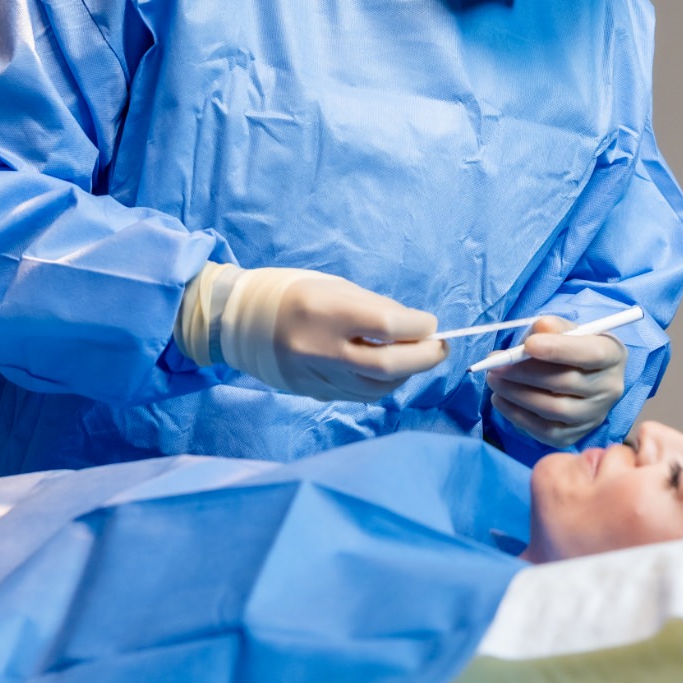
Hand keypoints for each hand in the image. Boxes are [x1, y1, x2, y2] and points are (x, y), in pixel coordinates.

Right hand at [267, 274, 443, 401]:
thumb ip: (375, 308)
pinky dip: (382, 385)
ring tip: (415, 357)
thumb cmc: (295, 293)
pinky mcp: (313, 393)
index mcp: (327, 312)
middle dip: (424, 358)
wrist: (242, 321)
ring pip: (377, 388)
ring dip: (406, 374)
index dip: (419, 326)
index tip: (431, 324)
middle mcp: (321, 348)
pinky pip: (359, 395)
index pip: (387, 326)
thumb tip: (415, 327)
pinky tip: (389, 371)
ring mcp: (316, 376)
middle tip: (441, 347)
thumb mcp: (336, 287)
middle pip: (388, 365)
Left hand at [487, 316, 627, 447]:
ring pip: (554, 409)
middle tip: (496, 365)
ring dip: (517, 394)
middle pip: (566, 383)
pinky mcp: (576, 435)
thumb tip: (539, 331)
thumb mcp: (566, 329)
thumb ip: (553, 327)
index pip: (590, 354)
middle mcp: (610, 388)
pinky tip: (501, 400)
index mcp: (612, 354)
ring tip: (494, 380)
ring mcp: (594, 415)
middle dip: (525, 373)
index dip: (559, 349)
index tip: (528, 344)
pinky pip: (545, 430)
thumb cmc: (571, 346)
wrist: (580, 374)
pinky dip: (518, 416)